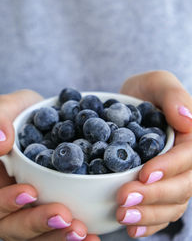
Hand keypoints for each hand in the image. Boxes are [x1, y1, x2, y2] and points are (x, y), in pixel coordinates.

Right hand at [0, 90, 99, 240]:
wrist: (54, 117)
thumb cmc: (25, 112)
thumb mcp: (10, 106)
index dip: (6, 202)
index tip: (30, 192)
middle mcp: (8, 197)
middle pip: (10, 225)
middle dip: (36, 224)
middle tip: (63, 217)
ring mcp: (31, 206)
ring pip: (34, 235)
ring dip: (57, 237)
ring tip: (81, 232)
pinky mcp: (54, 207)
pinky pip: (59, 230)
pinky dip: (74, 237)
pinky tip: (91, 236)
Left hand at [116, 71, 191, 237]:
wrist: (130, 106)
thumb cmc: (145, 92)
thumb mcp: (157, 82)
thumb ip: (172, 95)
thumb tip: (187, 120)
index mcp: (190, 136)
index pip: (188, 156)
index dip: (169, 167)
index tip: (144, 174)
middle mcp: (186, 160)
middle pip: (183, 186)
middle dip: (155, 196)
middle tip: (123, 200)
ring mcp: (175, 177)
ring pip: (173, 204)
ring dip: (149, 214)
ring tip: (123, 216)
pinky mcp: (160, 187)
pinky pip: (163, 212)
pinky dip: (149, 223)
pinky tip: (132, 229)